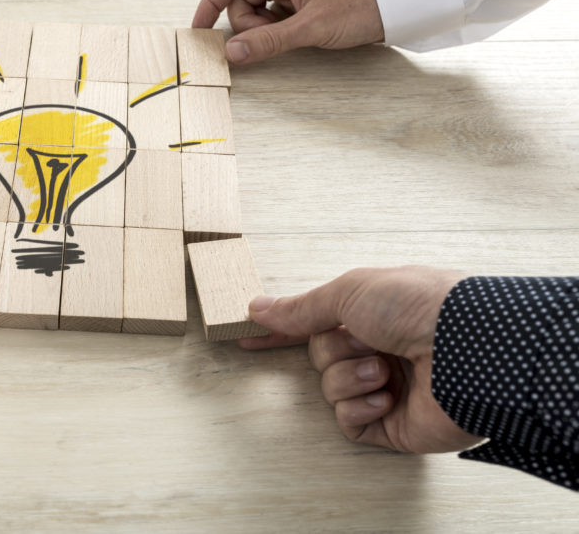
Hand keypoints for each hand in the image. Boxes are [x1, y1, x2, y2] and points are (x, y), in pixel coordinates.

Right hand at [192, 0, 383, 64]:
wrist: (398, 4)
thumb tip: (233, 54)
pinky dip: (279, 30)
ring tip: (295, 34)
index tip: (200, 28)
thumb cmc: (360, 4)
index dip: (210, 4)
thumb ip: (268, 41)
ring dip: (266, 29)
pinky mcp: (302, 1)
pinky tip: (299, 34)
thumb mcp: (310, 28)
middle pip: (241, 0)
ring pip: (258, 12)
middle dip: (249, 24)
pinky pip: (275, 17)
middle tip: (274, 36)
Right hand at [238, 266, 481, 453]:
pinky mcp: (393, 426)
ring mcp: (386, 388)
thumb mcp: (351, 291)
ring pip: (332, 389)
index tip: (248, 337)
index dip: (281, 331)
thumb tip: (258, 307)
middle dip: (335, 349)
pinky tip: (386, 397)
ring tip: (386, 369)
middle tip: (366, 340)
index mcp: (373, 314)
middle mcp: (380, 349)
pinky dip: (360, 408)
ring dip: (351, 377)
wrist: (468, 350)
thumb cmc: (418, 306)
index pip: (314, 324)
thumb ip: (302, 306)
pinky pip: (349, 421)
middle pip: (321, 355)